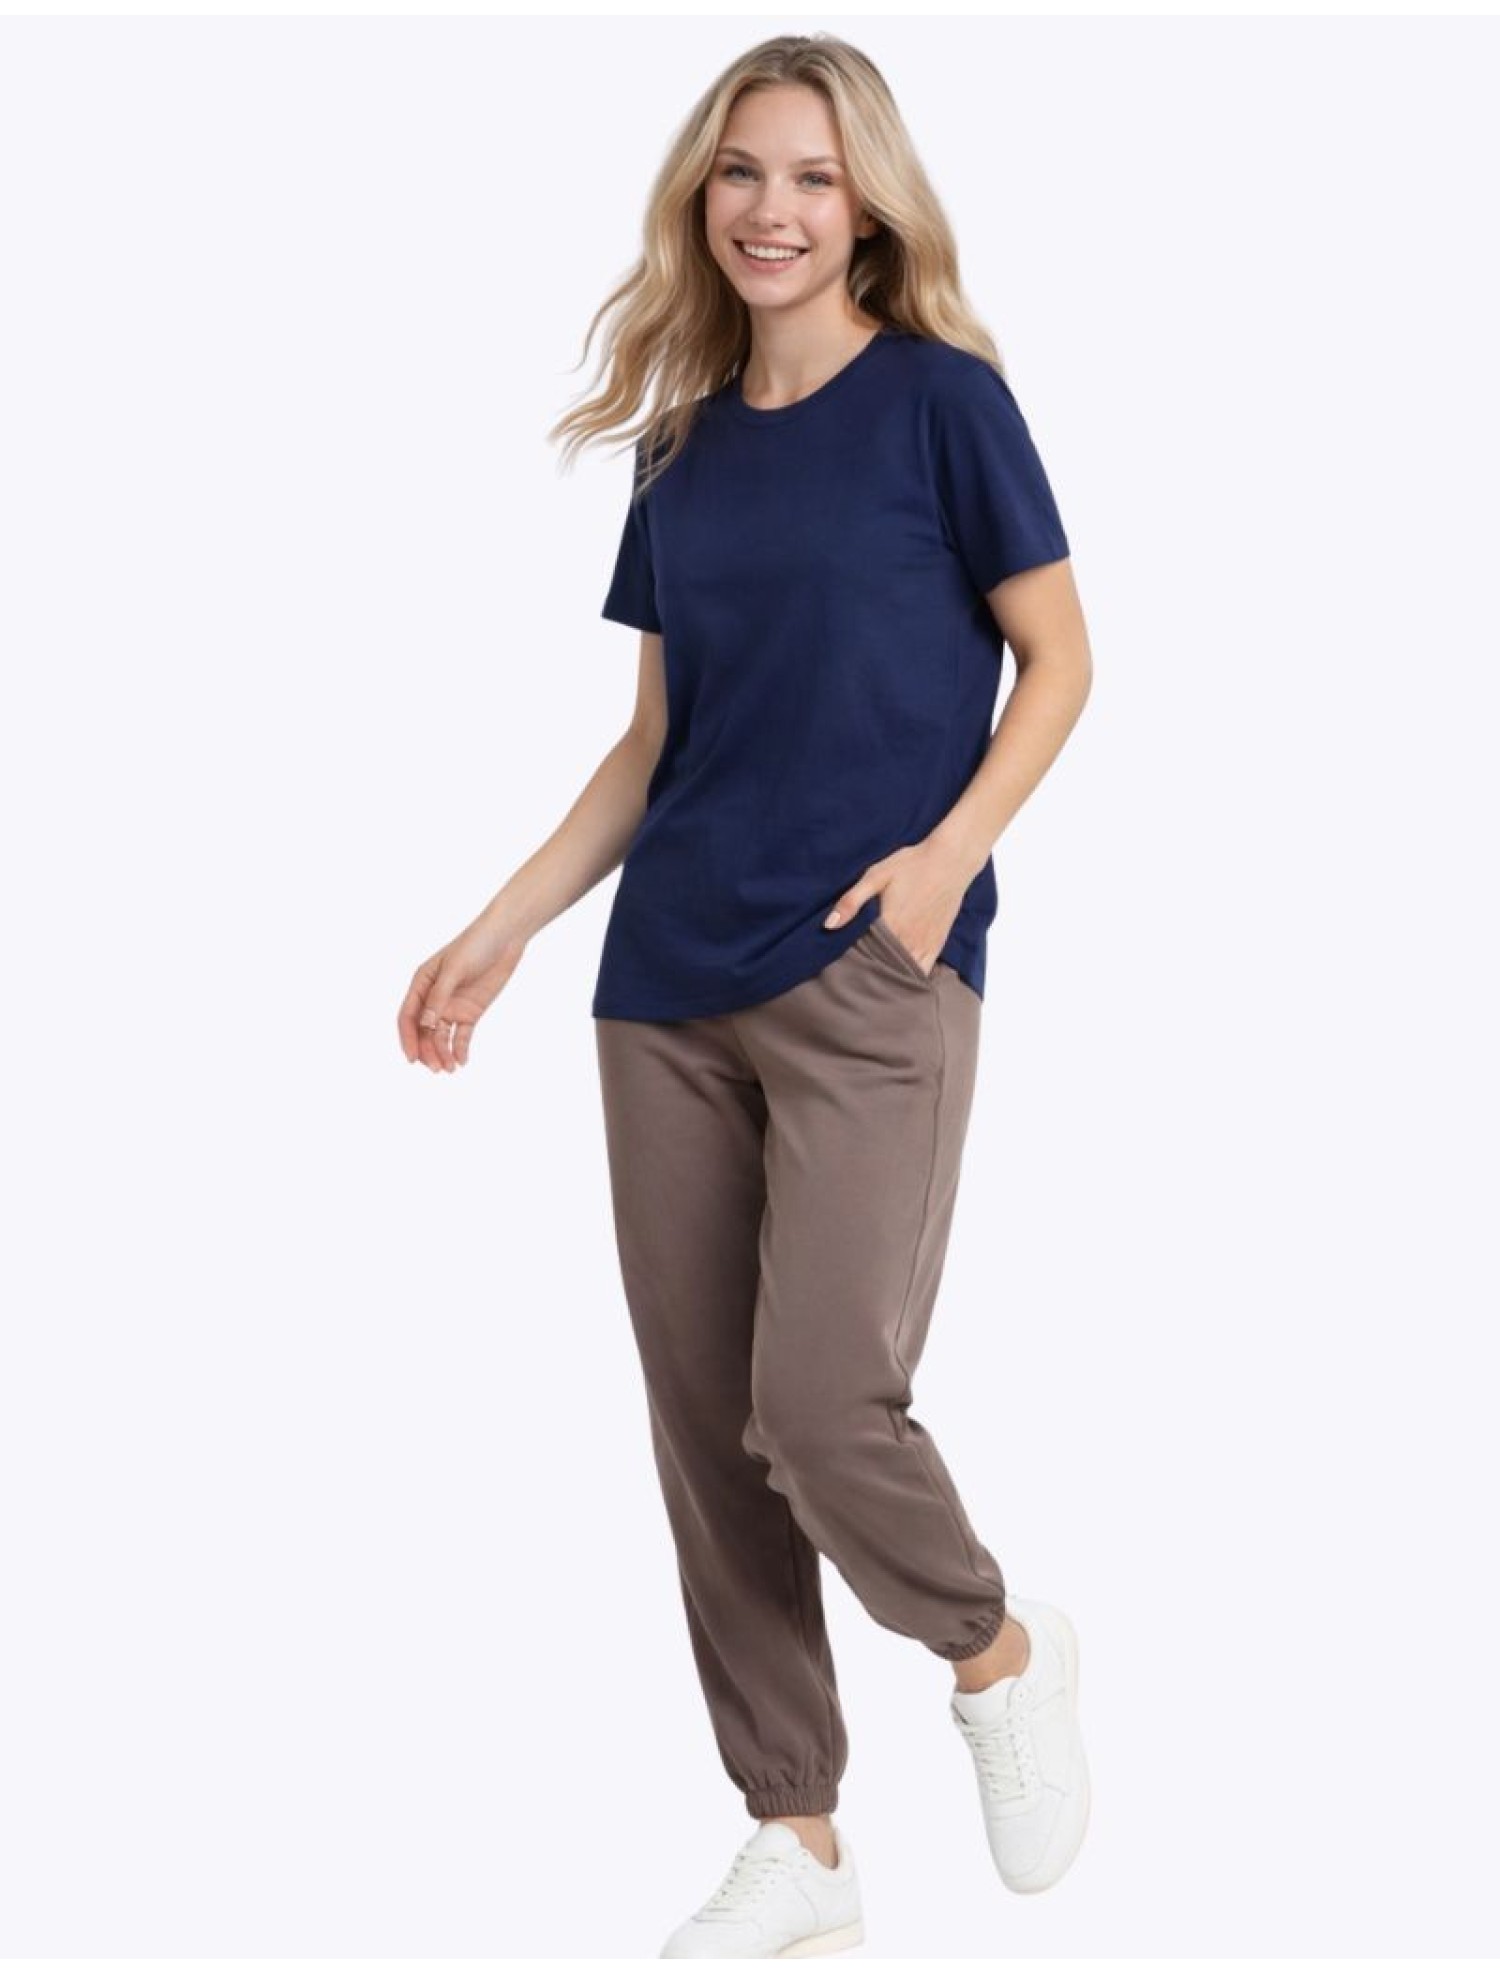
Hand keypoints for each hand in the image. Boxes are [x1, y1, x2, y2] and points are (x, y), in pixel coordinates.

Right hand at [397, 910, 526, 1072]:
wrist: (506, 937)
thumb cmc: (475, 945)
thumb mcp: (455, 969)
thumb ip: (440, 996)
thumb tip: (426, 1024)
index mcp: (422, 984)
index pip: (408, 1016)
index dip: (408, 1038)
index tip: (412, 1059)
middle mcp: (433, 998)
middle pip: (423, 1032)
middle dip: (427, 1051)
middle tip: (436, 1069)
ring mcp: (452, 1006)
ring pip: (441, 1037)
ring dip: (442, 1053)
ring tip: (450, 1069)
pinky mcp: (471, 1012)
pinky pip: (461, 1036)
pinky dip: (460, 1049)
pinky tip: (462, 1061)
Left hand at [822, 839, 969, 979]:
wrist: (951, 860)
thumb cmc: (911, 865)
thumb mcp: (876, 876)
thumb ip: (851, 901)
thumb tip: (828, 925)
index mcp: (890, 925)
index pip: (864, 956)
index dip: (851, 965)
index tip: (840, 968)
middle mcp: (908, 940)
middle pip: (883, 968)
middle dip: (868, 974)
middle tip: (852, 978)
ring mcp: (925, 945)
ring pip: (903, 974)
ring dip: (888, 978)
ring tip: (872, 981)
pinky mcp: (937, 945)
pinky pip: (923, 971)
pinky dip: (909, 977)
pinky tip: (898, 978)